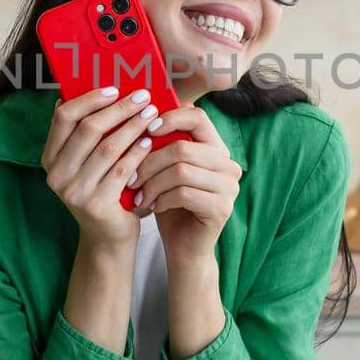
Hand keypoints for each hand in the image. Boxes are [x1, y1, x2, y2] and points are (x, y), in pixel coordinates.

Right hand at [40, 86, 160, 253]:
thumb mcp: (87, 163)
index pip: (63, 117)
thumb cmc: (103, 190)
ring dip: (133, 126)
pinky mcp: (96, 205)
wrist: (109, 237)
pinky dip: (138, 151)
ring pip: (108, 147)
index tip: (114, 88)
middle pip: (88, 129)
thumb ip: (88, 134)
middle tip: (142, 97)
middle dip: (118, 109)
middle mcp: (56, 175)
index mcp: (50, 158)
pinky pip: (122, 169)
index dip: (89, 99)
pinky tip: (150, 140)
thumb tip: (99, 89)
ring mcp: (74, 192)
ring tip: (152, 114)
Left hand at [130, 105, 241, 266]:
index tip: (146, 131)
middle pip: (183, 147)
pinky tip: (153, 206)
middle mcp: (228, 164)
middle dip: (150, 162)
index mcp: (216, 148)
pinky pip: (184, 193)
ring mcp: (229, 187)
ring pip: (181, 170)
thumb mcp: (164, 170)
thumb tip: (138, 113)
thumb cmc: (170, 204)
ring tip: (139, 194)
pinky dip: (162, 199)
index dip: (169, 119)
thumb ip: (161, 144)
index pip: (197, 117)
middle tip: (131, 177)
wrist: (183, 247)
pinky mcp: (222, 208)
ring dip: (152, 183)